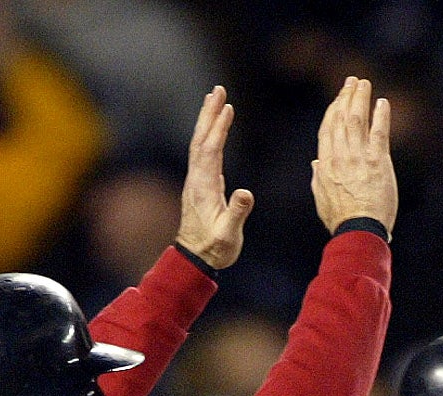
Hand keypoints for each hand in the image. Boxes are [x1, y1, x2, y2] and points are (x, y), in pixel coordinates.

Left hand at [176, 87, 254, 270]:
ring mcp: (197, 181)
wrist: (196, 259)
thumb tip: (246, 193)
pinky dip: (210, 137)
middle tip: (217, 90)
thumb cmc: (214, 249)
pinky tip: (215, 132)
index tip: (227, 107)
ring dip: (208, 122)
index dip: (219, 128)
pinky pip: (204, 154)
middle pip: (202, 140)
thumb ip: (237, 213)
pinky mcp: (201, 186)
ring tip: (216, 100)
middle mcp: (197, 179)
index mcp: (204, 187)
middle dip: (209, 114)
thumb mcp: (228, 234)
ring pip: (201, 144)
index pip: (211, 150)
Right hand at [312, 77, 396, 235]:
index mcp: (325, 164)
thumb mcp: (322, 199)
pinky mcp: (377, 161)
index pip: (328, 129)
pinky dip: (380, 115)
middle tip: (352, 82)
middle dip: (346, 96)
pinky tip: (382, 102)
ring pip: (357, 119)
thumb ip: (319, 178)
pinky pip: (379, 132)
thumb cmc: (341, 220)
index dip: (334, 110)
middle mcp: (340, 156)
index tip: (339, 98)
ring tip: (364, 84)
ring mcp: (358, 157)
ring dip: (360, 98)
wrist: (359, 230)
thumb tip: (315, 164)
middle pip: (341, 118)